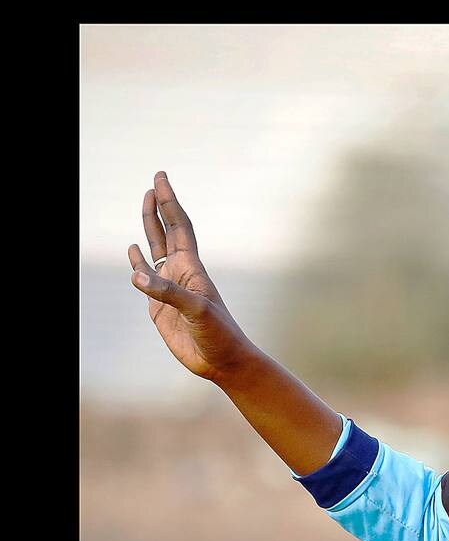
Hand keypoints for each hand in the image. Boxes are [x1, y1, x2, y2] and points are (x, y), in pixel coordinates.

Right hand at [128, 171, 255, 383]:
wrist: (222, 361)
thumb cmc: (219, 335)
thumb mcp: (197, 311)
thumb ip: (167, 293)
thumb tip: (137, 275)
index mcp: (193, 268)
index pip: (179, 227)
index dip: (169, 202)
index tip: (160, 178)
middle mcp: (181, 274)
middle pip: (167, 232)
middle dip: (160, 207)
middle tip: (153, 183)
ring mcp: (170, 289)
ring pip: (156, 251)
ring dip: (149, 228)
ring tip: (145, 205)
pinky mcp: (160, 307)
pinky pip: (145, 279)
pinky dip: (138, 263)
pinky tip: (133, 252)